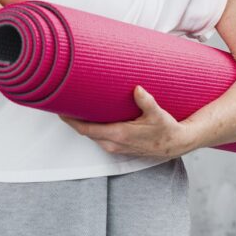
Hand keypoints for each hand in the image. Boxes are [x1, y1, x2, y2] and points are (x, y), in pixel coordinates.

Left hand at [61, 86, 190, 157]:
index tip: (59, 109)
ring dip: (81, 123)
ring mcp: (115, 147)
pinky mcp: (119, 146)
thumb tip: (137, 89)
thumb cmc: (166, 129)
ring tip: (74, 106)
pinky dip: (91, 127)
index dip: (70, 119)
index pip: (86, 129)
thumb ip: (146, 102)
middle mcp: (113, 143)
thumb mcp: (158, 114)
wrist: (176, 144)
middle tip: (63, 102)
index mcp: (119, 134)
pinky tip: (91, 116)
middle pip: (84, 131)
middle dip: (72, 119)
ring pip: (91, 135)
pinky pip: (98, 137)